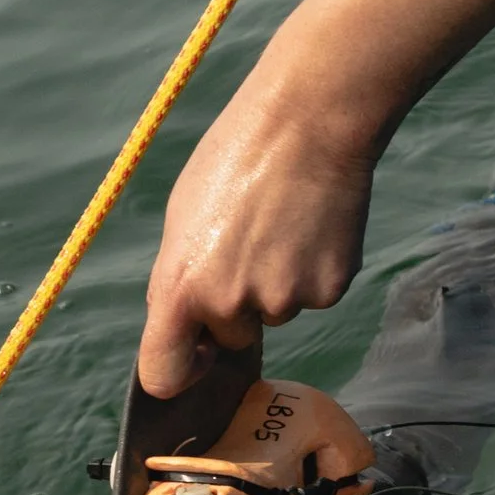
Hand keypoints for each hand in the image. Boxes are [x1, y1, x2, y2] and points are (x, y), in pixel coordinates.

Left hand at [137, 0, 494, 398]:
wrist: (311, 118)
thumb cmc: (237, 156)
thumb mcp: (184, 216)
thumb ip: (181, 276)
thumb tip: (189, 327)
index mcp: (180, 286)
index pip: (163, 374)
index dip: (177, 375)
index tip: (192, 360)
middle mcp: (230, 304)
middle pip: (229, 336)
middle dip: (235, 305)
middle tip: (249, 240)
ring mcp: (284, 299)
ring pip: (275, 309)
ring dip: (277, 278)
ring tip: (281, 220)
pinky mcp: (331, 288)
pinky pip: (314, 294)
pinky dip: (314, 268)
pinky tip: (311, 224)